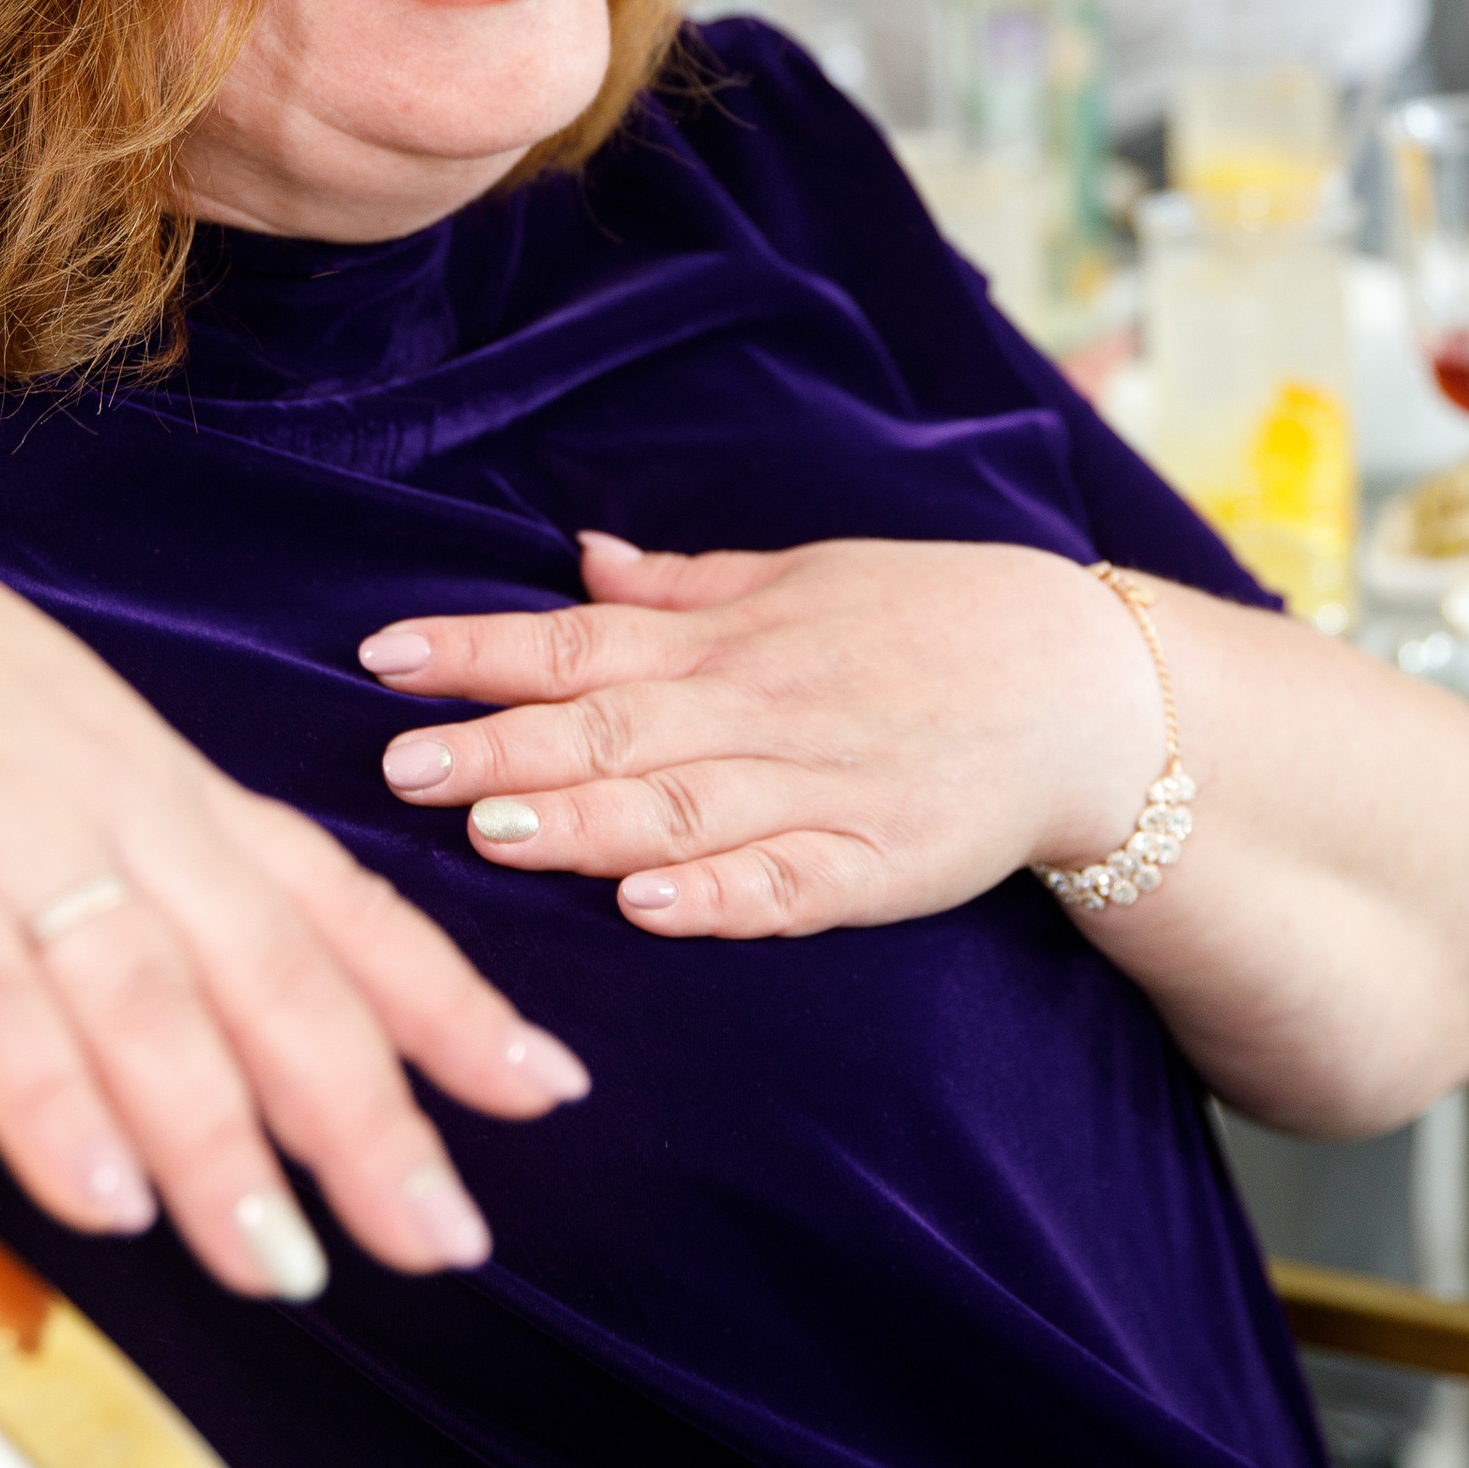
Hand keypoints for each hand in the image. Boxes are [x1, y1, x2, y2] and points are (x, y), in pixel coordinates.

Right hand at [0, 449, 588, 1298]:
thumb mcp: (39, 749)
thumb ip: (130, 852)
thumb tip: (213, 977)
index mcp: (156, 782)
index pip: (339, 901)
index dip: (448, 999)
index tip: (547, 1088)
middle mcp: (111, 805)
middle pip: (276, 970)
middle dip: (373, 1114)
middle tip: (449, 1237)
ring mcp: (3, 832)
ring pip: (149, 1000)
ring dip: (226, 1142)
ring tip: (292, 1266)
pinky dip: (53, 1102)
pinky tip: (106, 1198)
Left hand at [363, 532, 1161, 936]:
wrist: (1086, 690)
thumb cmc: (935, 624)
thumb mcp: (808, 575)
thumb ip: (688, 587)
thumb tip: (582, 560)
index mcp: (731, 639)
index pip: (580, 639)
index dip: (479, 651)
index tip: (382, 657)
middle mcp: (761, 710)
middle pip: (610, 728)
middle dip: (500, 747)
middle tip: (395, 764)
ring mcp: (819, 790)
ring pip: (679, 809)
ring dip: (580, 822)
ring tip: (487, 832)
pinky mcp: (876, 866)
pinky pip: (784, 887)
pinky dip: (715, 899)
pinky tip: (647, 907)